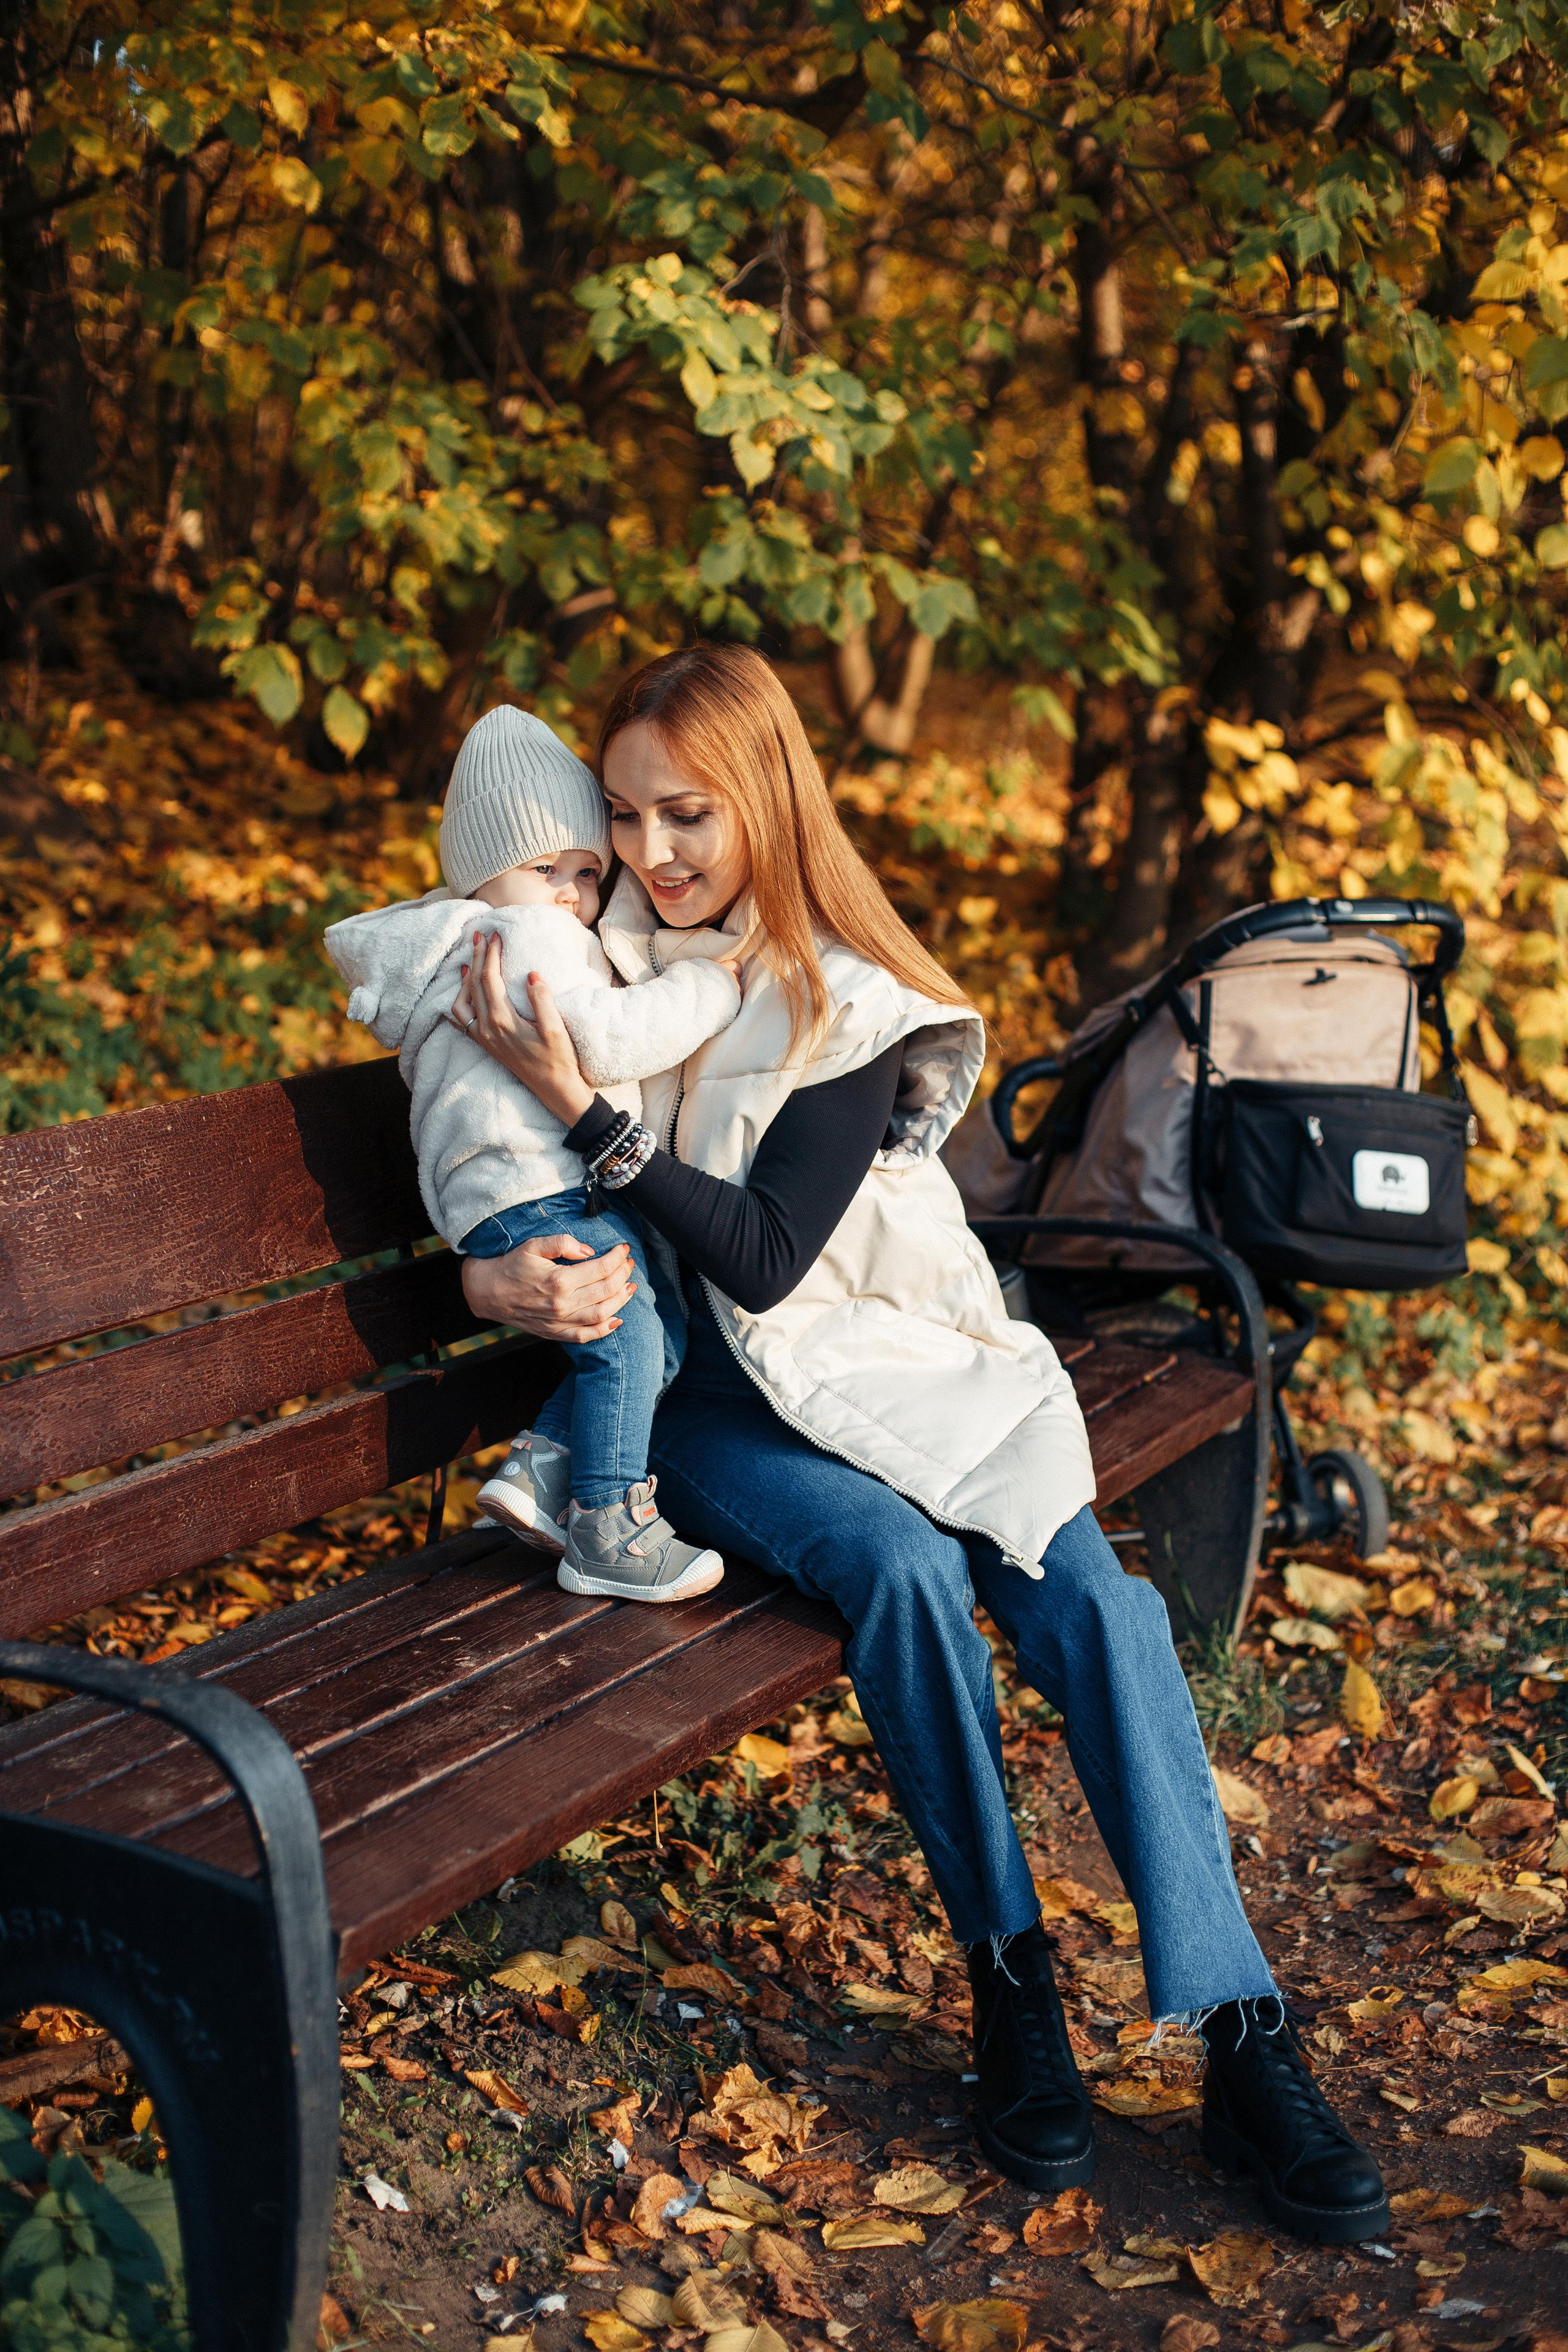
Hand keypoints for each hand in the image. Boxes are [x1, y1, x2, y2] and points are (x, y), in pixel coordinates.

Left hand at [455, 931, 594, 1126]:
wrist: (554, 1089)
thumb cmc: (558, 1059)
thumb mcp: (556, 1029)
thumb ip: (542, 1001)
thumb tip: (531, 974)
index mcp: (502, 1021)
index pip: (490, 978)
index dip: (490, 954)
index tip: (495, 935)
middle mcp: (487, 1028)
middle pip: (474, 985)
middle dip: (475, 958)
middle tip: (477, 935)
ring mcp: (484, 1037)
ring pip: (463, 1002)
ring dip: (465, 979)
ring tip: (469, 961)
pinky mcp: (486, 1044)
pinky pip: (463, 1020)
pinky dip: (459, 1002)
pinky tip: (462, 993)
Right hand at [462, 1232, 635, 1342]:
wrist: (487, 1292)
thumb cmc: (511, 1266)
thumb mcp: (533, 1245)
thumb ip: (562, 1243)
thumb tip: (589, 1250)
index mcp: (559, 1280)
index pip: (602, 1268)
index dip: (618, 1257)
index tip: (623, 1249)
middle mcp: (562, 1304)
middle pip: (607, 1290)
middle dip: (623, 1274)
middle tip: (628, 1263)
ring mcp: (560, 1322)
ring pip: (603, 1314)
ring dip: (622, 1300)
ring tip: (630, 1286)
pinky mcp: (555, 1333)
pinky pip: (586, 1336)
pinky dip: (605, 1329)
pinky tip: (617, 1319)